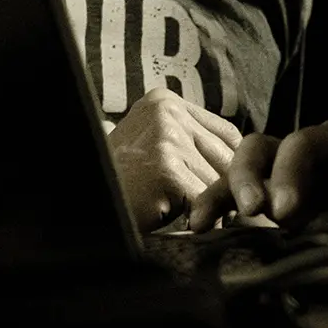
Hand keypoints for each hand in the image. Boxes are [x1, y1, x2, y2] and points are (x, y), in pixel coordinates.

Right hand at [107, 87, 243, 231]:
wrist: (83, 208)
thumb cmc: (121, 183)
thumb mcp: (154, 147)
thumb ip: (191, 142)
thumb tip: (244, 157)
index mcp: (164, 101)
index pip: (224, 132)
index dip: (229, 164)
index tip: (226, 188)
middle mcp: (166, 111)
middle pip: (225, 153)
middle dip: (222, 186)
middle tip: (217, 210)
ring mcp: (165, 137)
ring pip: (216, 177)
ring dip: (211, 204)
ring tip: (196, 219)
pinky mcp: (165, 168)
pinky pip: (203, 197)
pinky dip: (200, 217)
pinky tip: (186, 226)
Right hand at [187, 108, 327, 239]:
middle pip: (305, 138)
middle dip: (295, 173)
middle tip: (288, 213)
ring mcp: (293, 155)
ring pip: (261, 146)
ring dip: (249, 177)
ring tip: (248, 212)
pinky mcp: (266, 179)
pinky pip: (232, 177)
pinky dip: (215, 195)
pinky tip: (201, 224)